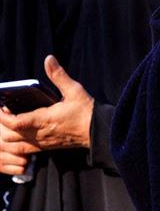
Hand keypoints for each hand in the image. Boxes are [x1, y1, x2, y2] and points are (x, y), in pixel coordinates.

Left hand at [0, 55, 93, 174]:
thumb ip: (58, 75)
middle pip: (8, 136)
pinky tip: (19, 135)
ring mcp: (43, 143)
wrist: (99, 131)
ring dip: (7, 138)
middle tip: (4, 112)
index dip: (2, 117)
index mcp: (44, 120)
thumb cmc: (87, 111)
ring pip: (14, 147)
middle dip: (2, 126)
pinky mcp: (47, 148)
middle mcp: (40, 134)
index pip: (14, 123)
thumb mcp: (74, 90)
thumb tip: (49, 59)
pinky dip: (16, 146)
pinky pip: (24, 151)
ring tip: (8, 126)